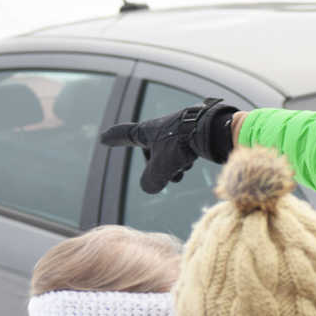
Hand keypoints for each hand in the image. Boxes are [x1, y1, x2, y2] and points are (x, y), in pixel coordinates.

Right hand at [99, 98, 236, 193]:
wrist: (211, 131)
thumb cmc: (180, 146)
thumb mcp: (159, 169)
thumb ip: (149, 182)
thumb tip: (151, 186)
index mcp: (146, 131)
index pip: (125, 135)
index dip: (114, 139)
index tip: (104, 138)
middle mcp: (160, 128)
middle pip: (152, 155)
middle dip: (159, 168)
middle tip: (168, 174)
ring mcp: (177, 130)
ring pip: (169, 156)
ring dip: (175, 167)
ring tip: (183, 168)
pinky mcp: (193, 134)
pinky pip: (183, 152)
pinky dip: (186, 160)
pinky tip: (194, 160)